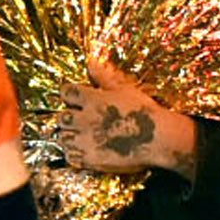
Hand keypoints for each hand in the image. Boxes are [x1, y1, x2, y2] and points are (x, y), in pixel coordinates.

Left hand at [53, 59, 196, 175]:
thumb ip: (104, 75)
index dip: (68, 95)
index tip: (74, 99)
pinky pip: (71, 157)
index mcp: (92, 99)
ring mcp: (87, 140)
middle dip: (67, 118)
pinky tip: (84, 151)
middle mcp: (85, 119)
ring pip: (62, 138)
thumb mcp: (125, 89)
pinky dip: (74, 154)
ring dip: (68, 137)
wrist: (159, 138)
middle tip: (78, 121)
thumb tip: (91, 60)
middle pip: (61, 118)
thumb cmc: (145, 111)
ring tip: (79, 137)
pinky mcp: (92, 159)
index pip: (66, 92)